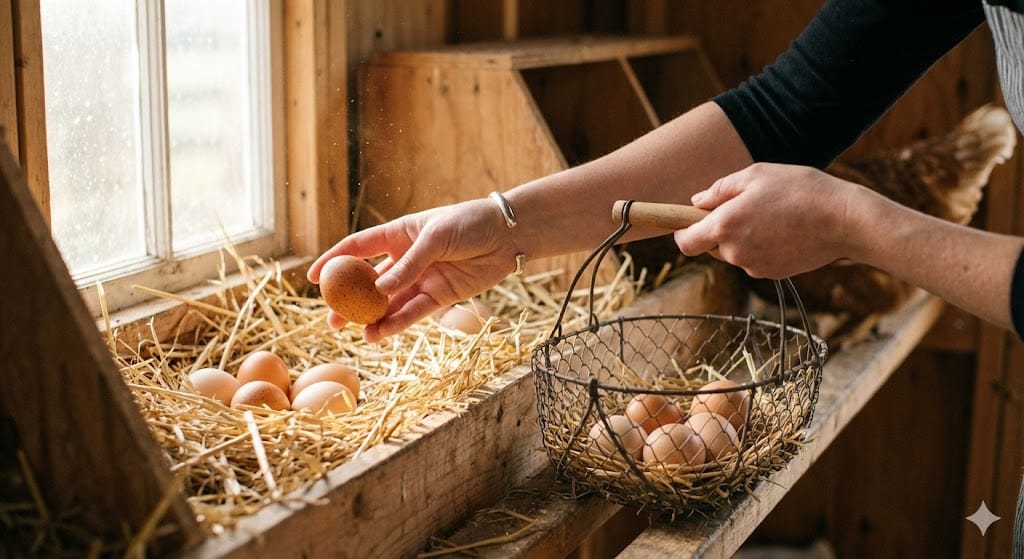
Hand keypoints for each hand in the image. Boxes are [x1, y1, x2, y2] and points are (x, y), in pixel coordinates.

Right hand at [307, 198, 518, 341]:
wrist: (509, 235)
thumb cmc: (470, 222)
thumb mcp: (436, 237)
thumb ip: (409, 265)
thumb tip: (380, 291)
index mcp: (399, 234)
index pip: (358, 247)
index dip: (334, 260)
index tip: (312, 277)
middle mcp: (406, 258)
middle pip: (370, 283)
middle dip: (349, 301)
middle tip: (331, 320)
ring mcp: (422, 279)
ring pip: (390, 303)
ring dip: (373, 319)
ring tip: (356, 334)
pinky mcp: (440, 296)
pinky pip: (414, 313)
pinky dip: (397, 324)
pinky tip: (380, 334)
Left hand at [674, 163, 864, 277]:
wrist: (845, 220)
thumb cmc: (800, 189)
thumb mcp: (756, 175)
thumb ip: (720, 190)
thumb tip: (696, 203)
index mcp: (724, 226)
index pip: (684, 242)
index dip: (682, 231)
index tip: (689, 221)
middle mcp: (734, 253)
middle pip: (710, 246)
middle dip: (718, 230)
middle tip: (745, 207)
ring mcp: (753, 267)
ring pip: (734, 253)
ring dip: (741, 238)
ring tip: (772, 216)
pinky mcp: (772, 274)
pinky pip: (754, 260)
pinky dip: (761, 247)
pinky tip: (784, 230)